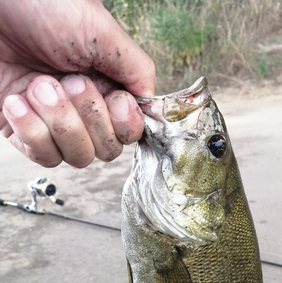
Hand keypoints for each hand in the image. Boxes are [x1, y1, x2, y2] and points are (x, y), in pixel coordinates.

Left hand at [0, 0, 154, 166]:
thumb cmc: (40, 6)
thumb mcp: (100, 31)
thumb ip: (137, 70)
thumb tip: (150, 106)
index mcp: (107, 84)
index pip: (130, 130)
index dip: (125, 124)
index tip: (115, 101)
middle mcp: (84, 108)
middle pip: (106, 149)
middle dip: (89, 119)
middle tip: (69, 82)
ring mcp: (54, 122)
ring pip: (77, 156)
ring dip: (59, 123)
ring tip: (38, 86)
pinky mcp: (24, 131)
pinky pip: (43, 155)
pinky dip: (32, 131)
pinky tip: (17, 100)